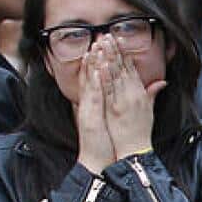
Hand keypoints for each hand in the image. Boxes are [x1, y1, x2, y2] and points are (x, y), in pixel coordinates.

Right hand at [75, 49, 115, 172]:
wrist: (97, 162)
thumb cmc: (104, 144)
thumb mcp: (109, 122)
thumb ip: (111, 108)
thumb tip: (113, 98)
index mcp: (93, 105)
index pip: (95, 80)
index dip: (98, 63)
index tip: (103, 47)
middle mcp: (88, 104)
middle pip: (90, 76)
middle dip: (94, 57)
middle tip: (99, 39)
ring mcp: (88, 109)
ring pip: (89, 82)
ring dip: (92, 64)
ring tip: (96, 47)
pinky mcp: (90, 116)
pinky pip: (91, 96)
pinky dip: (93, 82)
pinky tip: (96, 69)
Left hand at [100, 36, 166, 158]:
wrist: (136, 151)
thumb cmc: (141, 133)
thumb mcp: (149, 110)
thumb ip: (152, 93)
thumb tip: (162, 82)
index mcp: (139, 93)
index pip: (130, 68)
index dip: (124, 53)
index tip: (118, 39)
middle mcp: (132, 94)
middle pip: (122, 68)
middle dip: (114, 50)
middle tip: (107, 34)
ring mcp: (122, 100)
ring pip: (114, 75)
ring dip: (108, 58)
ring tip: (101, 43)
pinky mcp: (114, 108)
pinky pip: (108, 90)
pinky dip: (105, 77)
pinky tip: (100, 65)